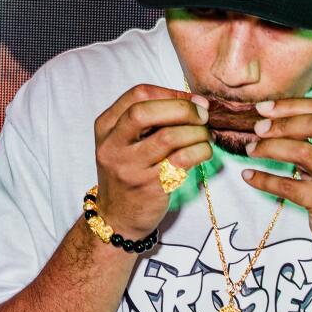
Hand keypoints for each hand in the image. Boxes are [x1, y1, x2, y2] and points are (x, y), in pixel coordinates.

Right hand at [91, 83, 210, 241]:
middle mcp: (113, 145)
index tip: (192, 100)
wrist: (117, 218)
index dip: (171, 93)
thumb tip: (195, 103)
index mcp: (106, 127)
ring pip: (168, 137)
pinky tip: (204, 151)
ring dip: (196, 132)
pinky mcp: (150, 186)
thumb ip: (148, 120)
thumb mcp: (123, 142)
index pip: (137, 94)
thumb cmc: (127, 173)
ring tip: (206, 135)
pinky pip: (182, 160)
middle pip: (146, 111)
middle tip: (203, 114)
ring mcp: (129, 167)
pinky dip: (200, 150)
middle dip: (182, 108)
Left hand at [245, 97, 311, 269]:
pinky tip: (249, 176)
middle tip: (258, 127)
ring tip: (252, 149)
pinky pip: (288, 186)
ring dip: (269, 147)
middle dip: (283, 121)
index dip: (295, 105)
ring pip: (302, 151)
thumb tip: (282, 118)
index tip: (267, 108)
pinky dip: (263, 179)